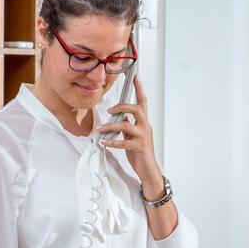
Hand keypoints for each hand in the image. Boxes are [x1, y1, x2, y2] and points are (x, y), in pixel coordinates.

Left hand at [95, 74, 165, 197]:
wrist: (149, 171)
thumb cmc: (140, 153)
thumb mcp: (132, 137)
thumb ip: (127, 126)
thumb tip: (117, 119)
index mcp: (144, 123)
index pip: (143, 102)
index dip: (139, 89)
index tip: (135, 76)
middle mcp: (146, 127)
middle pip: (137, 109)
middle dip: (122, 106)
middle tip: (109, 110)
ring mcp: (144, 137)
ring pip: (127, 125)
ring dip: (110, 126)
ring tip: (100, 129)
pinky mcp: (140, 148)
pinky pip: (123, 142)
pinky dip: (111, 141)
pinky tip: (103, 142)